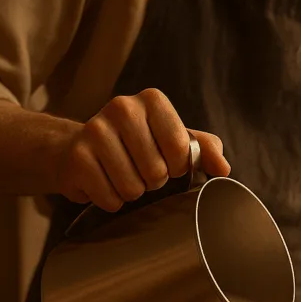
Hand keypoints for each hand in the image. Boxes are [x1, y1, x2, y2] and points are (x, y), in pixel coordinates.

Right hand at [55, 89, 230, 210]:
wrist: (78, 149)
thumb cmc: (135, 146)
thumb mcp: (173, 141)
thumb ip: (205, 149)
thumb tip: (223, 169)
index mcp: (152, 101)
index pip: (180, 148)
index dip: (178, 167)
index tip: (168, 162)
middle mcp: (122, 108)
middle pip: (157, 171)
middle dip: (154, 181)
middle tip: (141, 170)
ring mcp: (95, 130)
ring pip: (133, 188)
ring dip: (132, 192)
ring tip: (122, 176)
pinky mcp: (77, 157)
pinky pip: (110, 198)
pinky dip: (111, 200)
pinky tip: (103, 183)